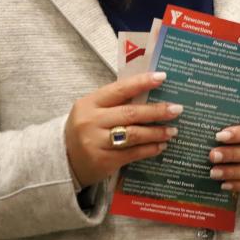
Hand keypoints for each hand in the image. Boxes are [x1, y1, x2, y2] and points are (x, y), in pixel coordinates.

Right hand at [64, 71, 182, 188]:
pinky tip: (161, 146)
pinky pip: (132, 153)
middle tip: (177, 109)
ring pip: (133, 135)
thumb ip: (116, 102)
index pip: (119, 89)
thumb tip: (150, 93)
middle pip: (130, 113)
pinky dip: (149, 149)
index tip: (162, 77)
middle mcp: (91, 121)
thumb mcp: (93, 110)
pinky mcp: (103, 161)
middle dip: (156, 111)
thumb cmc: (85, 129)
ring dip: (156, 132)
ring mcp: (96, 143)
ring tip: (173, 130)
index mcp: (89, 103)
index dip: (142, 82)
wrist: (62, 159)